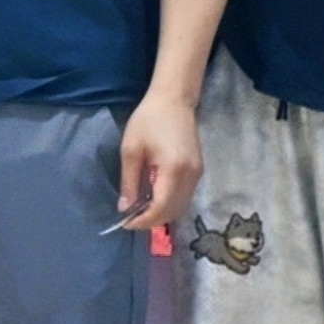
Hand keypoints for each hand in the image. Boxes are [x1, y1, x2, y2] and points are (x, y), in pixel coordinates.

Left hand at [117, 87, 204, 235]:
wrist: (174, 100)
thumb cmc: (148, 120)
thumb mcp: (131, 150)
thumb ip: (129, 182)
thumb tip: (125, 209)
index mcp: (173, 170)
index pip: (161, 208)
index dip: (144, 221)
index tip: (126, 223)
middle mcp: (190, 176)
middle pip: (174, 212)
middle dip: (152, 221)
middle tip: (131, 219)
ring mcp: (198, 174)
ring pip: (181, 207)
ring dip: (162, 213)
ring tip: (141, 210)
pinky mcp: (199, 170)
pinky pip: (185, 196)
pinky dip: (170, 203)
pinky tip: (154, 198)